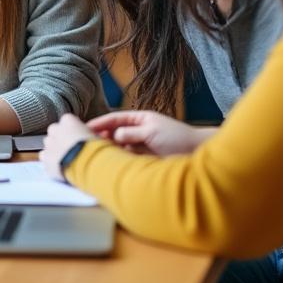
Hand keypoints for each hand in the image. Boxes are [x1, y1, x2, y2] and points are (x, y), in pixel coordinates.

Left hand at [40, 114, 96, 180]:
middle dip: (61, 138)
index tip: (79, 137)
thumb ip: (89, 133)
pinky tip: (60, 165)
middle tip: (72, 148)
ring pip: (49, 144)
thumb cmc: (95, 148)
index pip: (68, 121)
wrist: (86, 164)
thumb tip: (93, 136)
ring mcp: (49, 143)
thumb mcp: (97, 136)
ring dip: (55, 149)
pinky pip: (45, 157)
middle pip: (55, 131)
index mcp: (68, 120)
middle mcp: (55, 129)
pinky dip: (51, 160)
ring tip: (67, 158)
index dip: (74, 130)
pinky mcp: (45, 157)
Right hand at [87, 110, 210, 156]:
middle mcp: (138, 132)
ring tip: (95, 155)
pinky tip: (110, 163)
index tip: (85, 127)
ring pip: (118, 147)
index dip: (100, 123)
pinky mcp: (143, 159)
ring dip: (108, 150)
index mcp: (140, 119)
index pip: (115, 119)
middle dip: (100, 137)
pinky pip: (127, 158)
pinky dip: (118, 160)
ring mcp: (140, 146)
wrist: (197, 153)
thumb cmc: (178, 137)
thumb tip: (114, 135)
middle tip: (85, 143)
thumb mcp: (153, 131)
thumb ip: (132, 133)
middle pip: (114, 133)